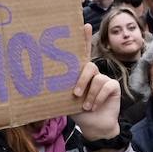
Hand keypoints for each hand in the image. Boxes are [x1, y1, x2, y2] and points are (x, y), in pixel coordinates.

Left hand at [71, 24, 122, 143]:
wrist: (94, 126)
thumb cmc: (78, 112)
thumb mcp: (66, 100)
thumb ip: (61, 91)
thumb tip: (39, 86)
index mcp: (81, 73)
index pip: (82, 53)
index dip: (84, 38)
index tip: (83, 25)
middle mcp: (93, 73)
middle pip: (89, 66)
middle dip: (82, 80)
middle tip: (76, 94)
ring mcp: (104, 78)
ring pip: (97, 79)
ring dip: (90, 95)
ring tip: (86, 107)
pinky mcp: (113, 86)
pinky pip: (105, 86)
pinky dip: (98, 98)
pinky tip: (95, 106)